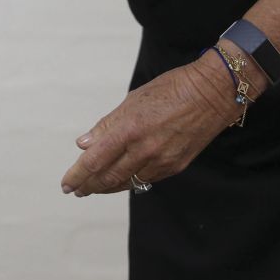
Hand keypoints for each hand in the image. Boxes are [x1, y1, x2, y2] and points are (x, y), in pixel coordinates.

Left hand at [60, 52, 235, 196]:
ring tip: (94, 188)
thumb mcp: (133, 100)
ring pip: (127, 182)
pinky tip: (121, 181)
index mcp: (129, 128)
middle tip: (76, 190)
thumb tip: (84, 145)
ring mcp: (162, 160)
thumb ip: (107, 125)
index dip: (77, 175)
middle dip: (89, 186)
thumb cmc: (171, 89)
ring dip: (108, 187)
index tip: (66, 184)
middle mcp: (144, 149)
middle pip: (108, 177)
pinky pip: (146, 180)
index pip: (95, 160)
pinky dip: (130, 182)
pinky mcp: (176, 166)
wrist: (212, 94)